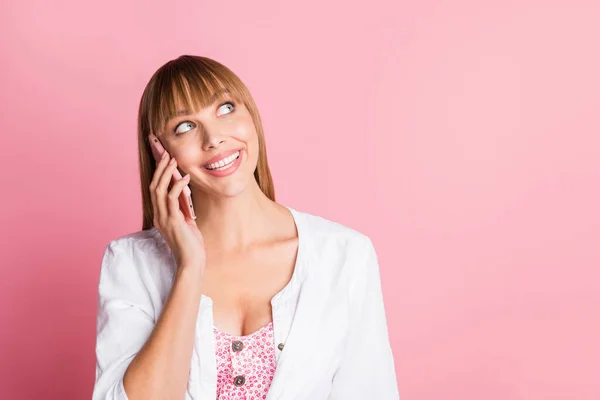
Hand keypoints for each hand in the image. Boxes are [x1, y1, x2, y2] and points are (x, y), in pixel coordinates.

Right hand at [150, 151, 205, 272]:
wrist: (192, 262)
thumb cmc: (191, 245)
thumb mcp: (187, 223)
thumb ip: (183, 209)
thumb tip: (185, 194)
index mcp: (160, 217)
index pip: (155, 191)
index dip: (159, 175)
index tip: (165, 161)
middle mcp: (158, 216)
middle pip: (154, 187)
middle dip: (160, 169)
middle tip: (167, 155)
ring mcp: (164, 219)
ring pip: (159, 190)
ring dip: (166, 174)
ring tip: (173, 161)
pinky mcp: (173, 221)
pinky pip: (171, 199)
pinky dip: (177, 186)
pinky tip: (184, 178)